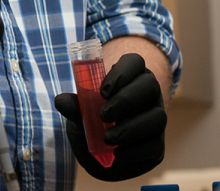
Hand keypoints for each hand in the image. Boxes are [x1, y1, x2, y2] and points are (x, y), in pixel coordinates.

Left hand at [53, 52, 166, 180]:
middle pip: (150, 85)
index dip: (123, 71)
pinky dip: (134, 150)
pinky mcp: (157, 146)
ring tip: (107, 138)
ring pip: (159, 117)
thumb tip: (61, 101)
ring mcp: (156, 119)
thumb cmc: (92, 125)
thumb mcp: (80, 115)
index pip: (135, 61)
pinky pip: (155, 146)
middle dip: (127, 99)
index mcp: (130, 78)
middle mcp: (148, 95)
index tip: (102, 91)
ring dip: (131, 128)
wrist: (101, 158)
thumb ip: (74, 107)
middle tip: (103, 115)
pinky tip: (117, 153)